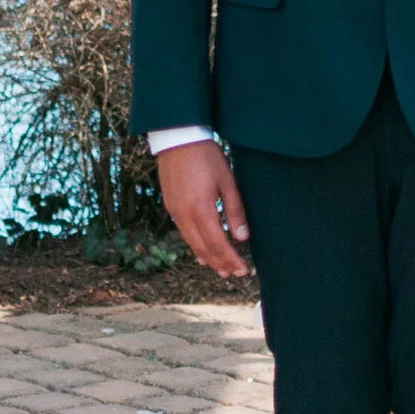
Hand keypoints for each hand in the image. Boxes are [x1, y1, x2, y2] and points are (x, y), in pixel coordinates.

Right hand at [157, 140, 251, 278]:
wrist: (178, 138)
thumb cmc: (207, 157)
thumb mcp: (227, 181)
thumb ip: (235, 210)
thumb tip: (242, 238)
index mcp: (201, 209)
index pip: (218, 243)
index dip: (230, 259)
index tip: (243, 270)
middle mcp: (184, 214)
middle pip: (203, 248)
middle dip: (219, 264)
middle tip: (233, 275)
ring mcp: (175, 211)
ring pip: (191, 243)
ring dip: (206, 258)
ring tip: (220, 269)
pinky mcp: (171, 205)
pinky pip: (183, 232)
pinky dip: (194, 245)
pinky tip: (201, 251)